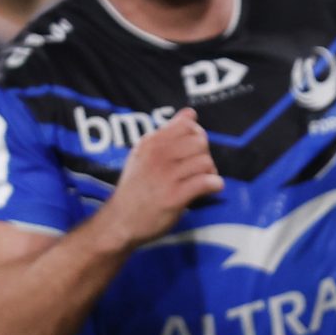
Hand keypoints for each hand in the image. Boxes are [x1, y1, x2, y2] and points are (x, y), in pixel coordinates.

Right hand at [100, 109, 222, 245]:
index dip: (197, 137)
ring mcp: (165, 176)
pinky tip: (209, 190)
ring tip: (202, 181)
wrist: (120, 221)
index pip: (187, 125)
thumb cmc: (137, 188)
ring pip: (205, 162)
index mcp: (150, 143)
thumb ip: (168, 134)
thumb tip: (190, 112)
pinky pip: (206, 182)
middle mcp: (157, 155)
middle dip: (205, 155)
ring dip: (211, 172)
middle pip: (200, 142)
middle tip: (199, 170)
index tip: (193, 152)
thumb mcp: (144, 155)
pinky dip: (214, 185)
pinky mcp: (174, 196)